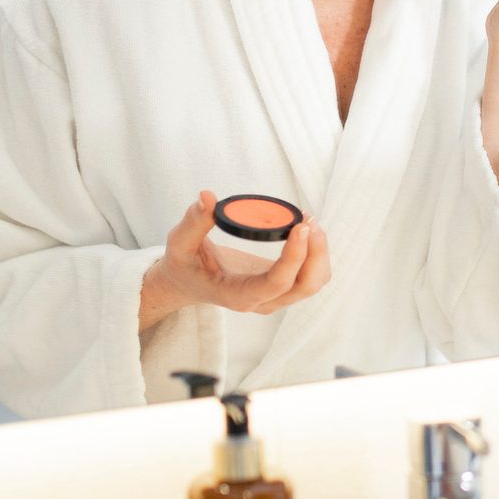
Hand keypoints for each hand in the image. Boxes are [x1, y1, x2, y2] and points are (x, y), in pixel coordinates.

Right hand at [139, 190, 329, 327]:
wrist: (186, 283)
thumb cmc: (184, 265)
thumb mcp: (179, 243)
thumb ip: (193, 222)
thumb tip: (207, 196)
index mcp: (237, 295)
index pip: (276, 283)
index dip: (295, 256)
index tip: (301, 226)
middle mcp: (262, 301)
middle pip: (306, 286)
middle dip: (315, 253)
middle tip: (308, 219)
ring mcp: (275, 297)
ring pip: (314, 282)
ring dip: (319, 253)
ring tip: (309, 221)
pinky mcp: (282, 287)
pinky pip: (311, 276)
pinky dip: (316, 255)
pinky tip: (307, 231)